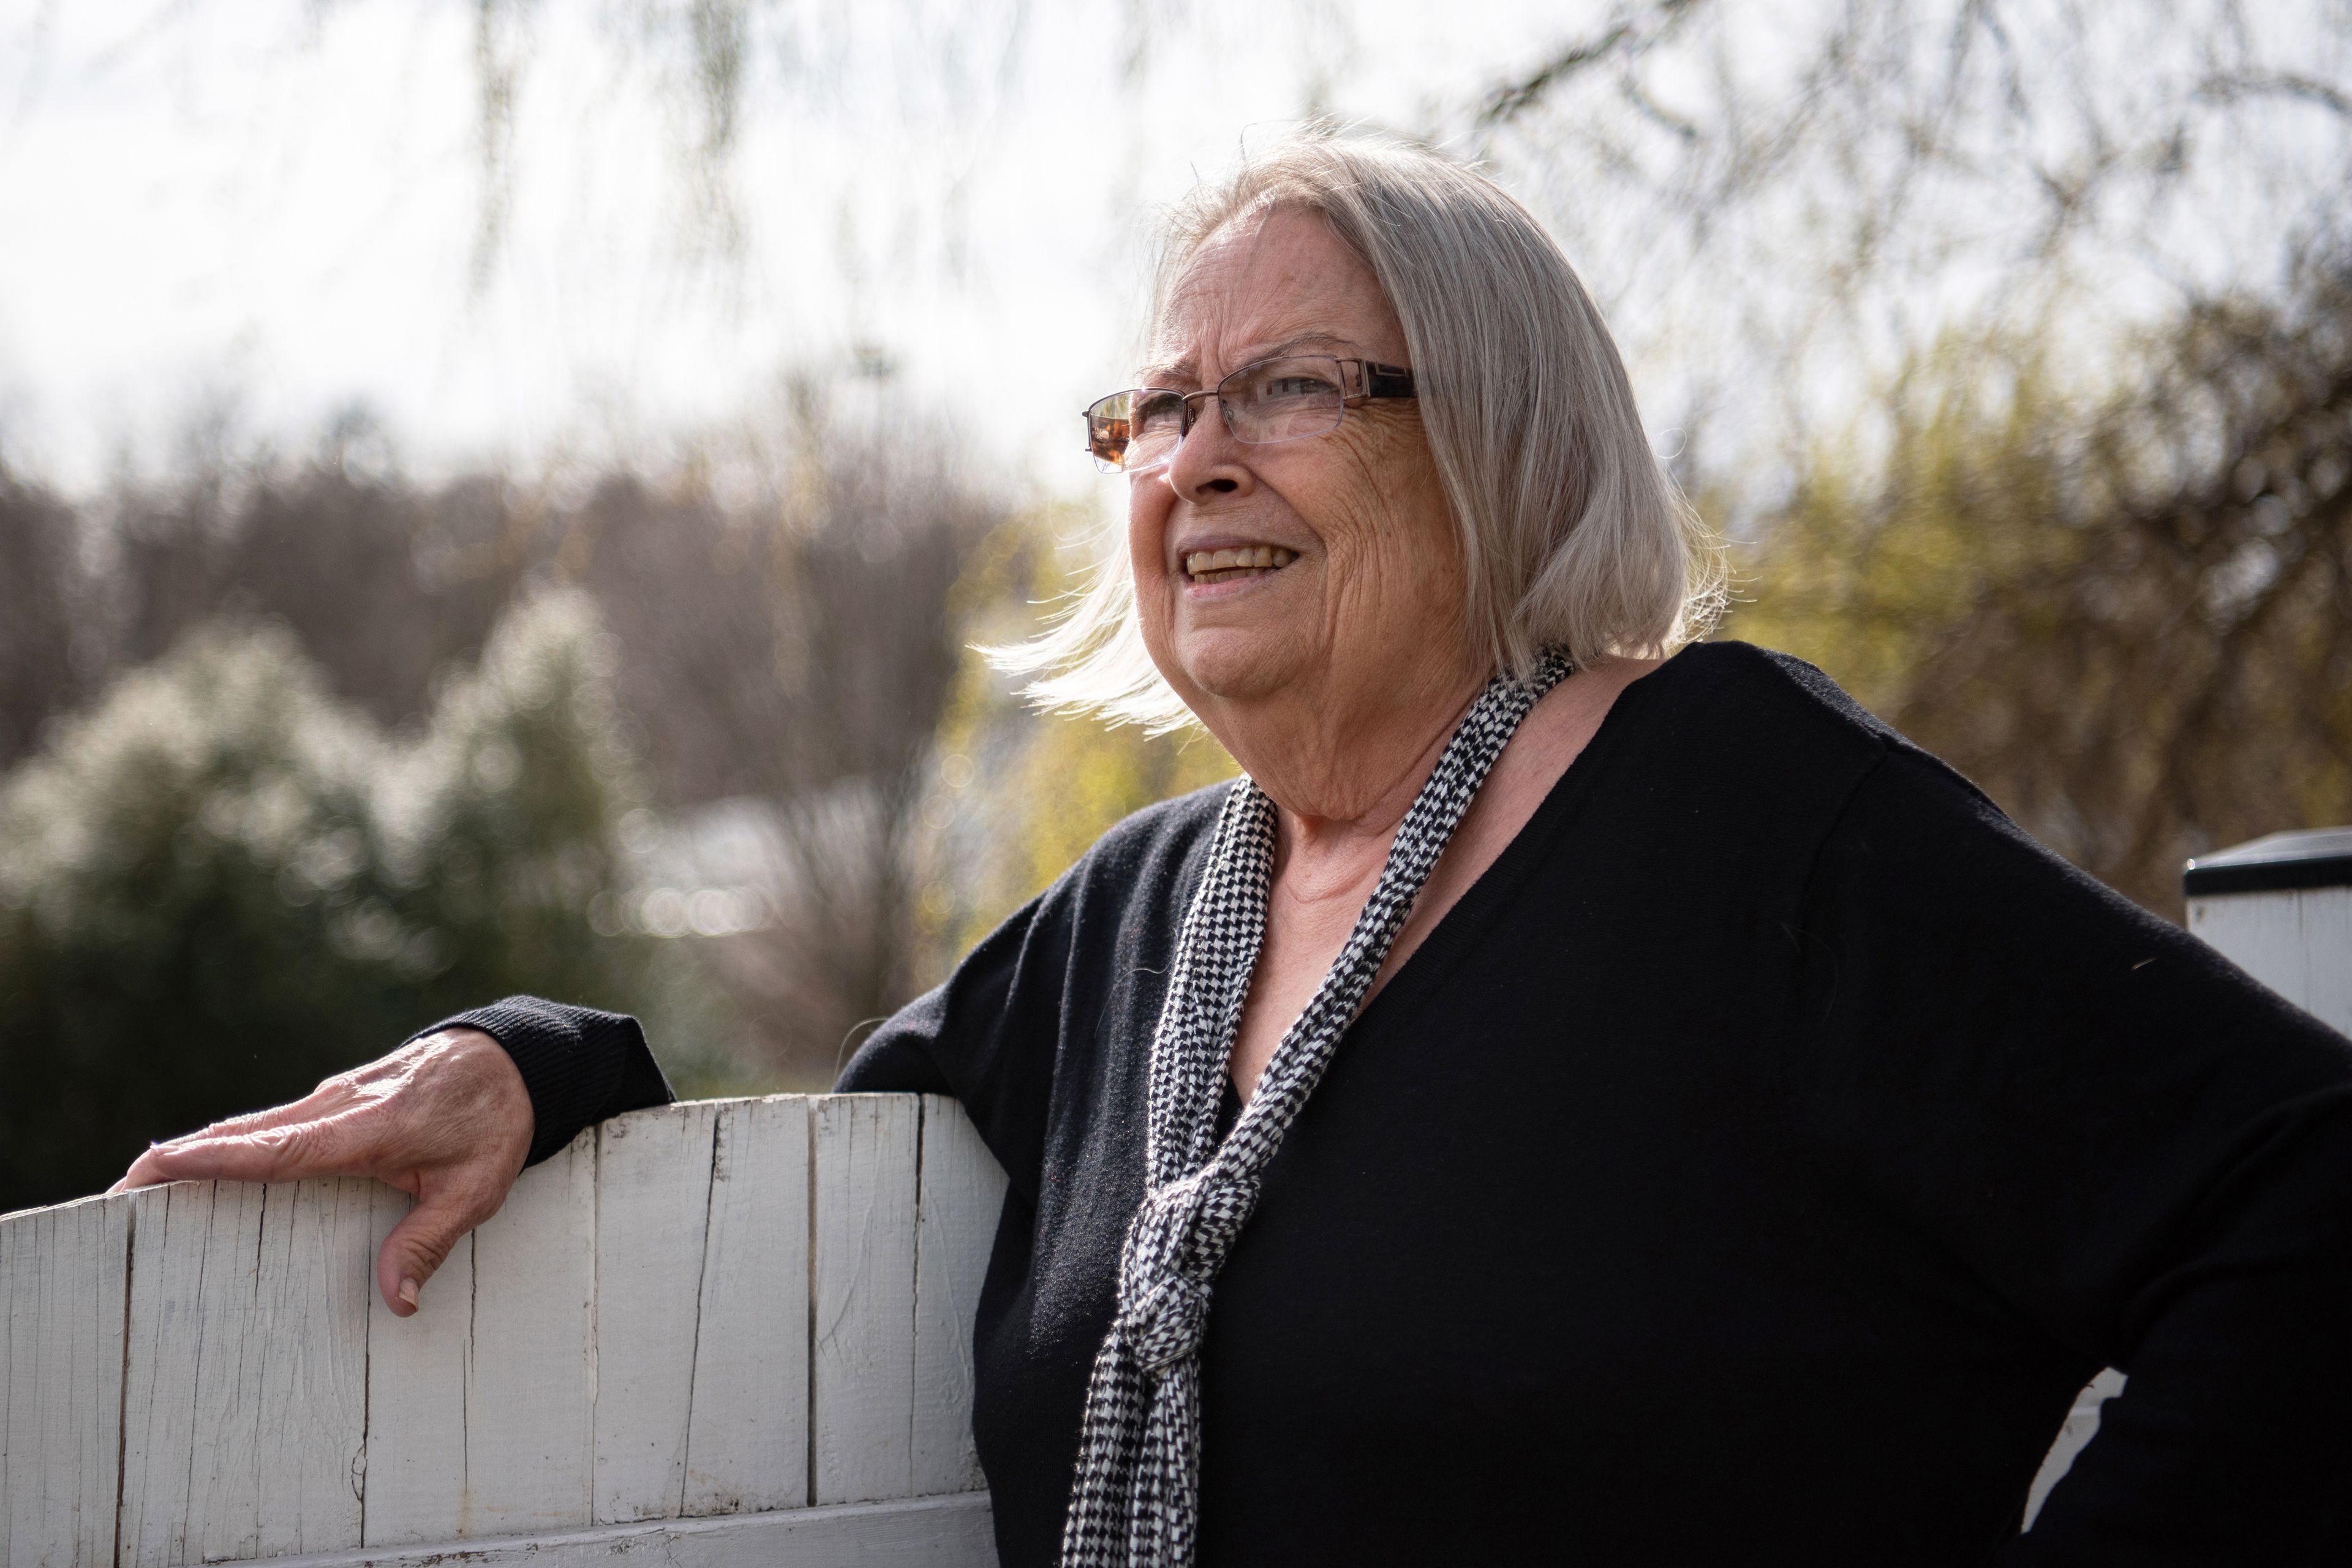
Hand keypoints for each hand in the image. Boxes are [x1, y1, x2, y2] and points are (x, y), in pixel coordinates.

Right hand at [109, 1028, 534, 1316]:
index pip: (278, 1147)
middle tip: (116, 1197)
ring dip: (198, 1152)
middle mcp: (338, 1107)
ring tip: (139, 1190)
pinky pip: (275, 1122)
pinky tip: (208, 1166)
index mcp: (367, 1129)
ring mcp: (334, 1097)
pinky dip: (233, 1142)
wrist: (514, 1057)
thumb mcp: (478, 1188)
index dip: (217, 1159)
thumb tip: (397, 1302)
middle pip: (244, 1134)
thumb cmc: (496, 1120)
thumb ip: (431, 1241)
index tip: (158, 1166)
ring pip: (253, 1125)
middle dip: (179, 1162)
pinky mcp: (337, 1098)